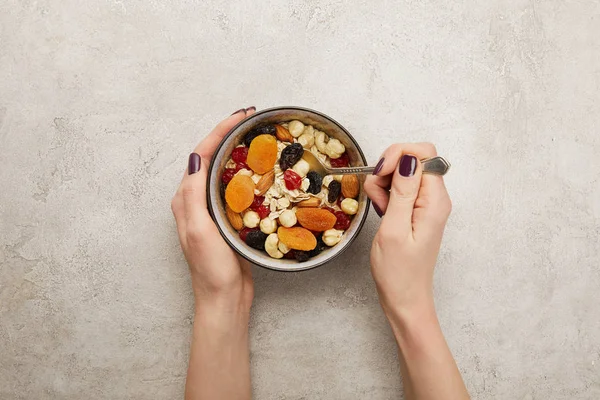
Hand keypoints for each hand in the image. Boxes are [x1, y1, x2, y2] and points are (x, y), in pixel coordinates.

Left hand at [171, 108, 254, 313]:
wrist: (224, 298)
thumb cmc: (210, 268)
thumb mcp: (198, 230)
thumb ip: (194, 195)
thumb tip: (197, 159)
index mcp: (186, 199)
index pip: (201, 155)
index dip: (219, 132)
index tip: (240, 116)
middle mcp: (196, 200)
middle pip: (212, 158)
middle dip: (229, 135)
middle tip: (251, 120)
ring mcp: (212, 209)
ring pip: (225, 171)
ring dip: (238, 151)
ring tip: (257, 137)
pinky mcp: (228, 218)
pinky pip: (237, 188)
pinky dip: (249, 173)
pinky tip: (263, 171)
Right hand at [364, 143, 451, 316]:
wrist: (405, 298)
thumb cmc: (399, 272)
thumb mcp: (394, 230)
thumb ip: (401, 191)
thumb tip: (408, 159)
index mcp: (435, 201)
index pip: (424, 153)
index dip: (399, 155)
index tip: (381, 174)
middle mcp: (435, 198)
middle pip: (413, 159)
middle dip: (388, 168)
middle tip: (378, 195)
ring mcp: (426, 204)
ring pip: (403, 172)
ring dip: (384, 184)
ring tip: (380, 209)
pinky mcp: (415, 210)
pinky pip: (400, 188)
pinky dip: (385, 194)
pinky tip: (382, 212)